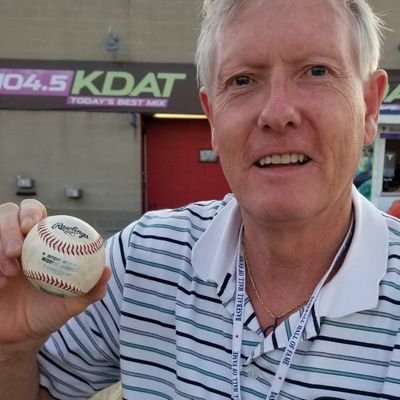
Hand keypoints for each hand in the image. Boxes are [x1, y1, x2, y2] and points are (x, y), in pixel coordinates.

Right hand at [0, 199, 110, 354]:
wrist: (19, 338)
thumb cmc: (47, 313)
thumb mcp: (71, 304)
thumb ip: (90, 290)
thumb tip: (107, 272)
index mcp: (40, 241)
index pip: (34, 212)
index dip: (31, 212)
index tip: (33, 224)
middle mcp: (15, 243)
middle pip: (7, 214)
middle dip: (8, 226)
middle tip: (16, 249)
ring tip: (9, 273)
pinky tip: (1, 285)